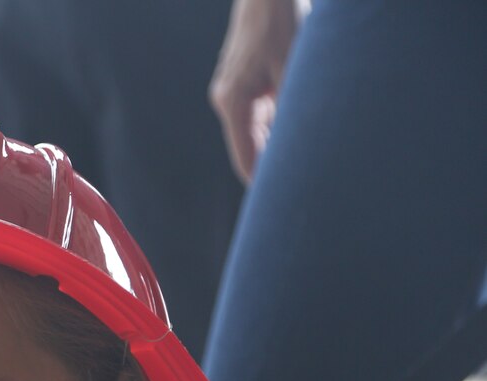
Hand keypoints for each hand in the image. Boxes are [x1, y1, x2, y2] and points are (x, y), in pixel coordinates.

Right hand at [208, 0, 304, 181]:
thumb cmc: (282, 22)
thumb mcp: (295, 68)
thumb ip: (294, 111)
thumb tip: (301, 150)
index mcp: (233, 102)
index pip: (245, 158)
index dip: (262, 185)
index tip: (279, 206)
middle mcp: (228, 100)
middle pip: (250, 148)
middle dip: (272, 168)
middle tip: (299, 190)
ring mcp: (234, 91)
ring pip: (257, 131)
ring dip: (278, 145)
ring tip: (304, 163)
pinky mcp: (245, 82)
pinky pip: (260, 114)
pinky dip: (277, 125)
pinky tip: (298, 130)